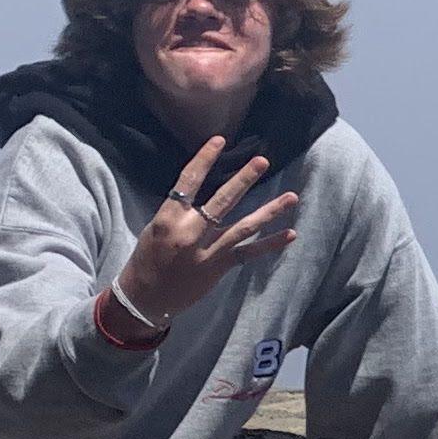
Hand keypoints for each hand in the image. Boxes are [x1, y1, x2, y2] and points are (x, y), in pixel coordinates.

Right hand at [114, 138, 301, 325]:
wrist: (145, 298)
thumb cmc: (147, 258)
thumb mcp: (155, 227)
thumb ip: (179, 210)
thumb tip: (199, 190)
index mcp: (169, 218)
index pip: (188, 181)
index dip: (205, 159)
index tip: (220, 140)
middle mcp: (190, 233)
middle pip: (222, 201)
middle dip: (244, 179)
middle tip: (262, 161)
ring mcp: (208, 251)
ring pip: (244, 227)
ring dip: (270, 210)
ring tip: (292, 197)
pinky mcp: (220, 267)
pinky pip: (249, 253)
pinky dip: (270, 244)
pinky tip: (291, 233)